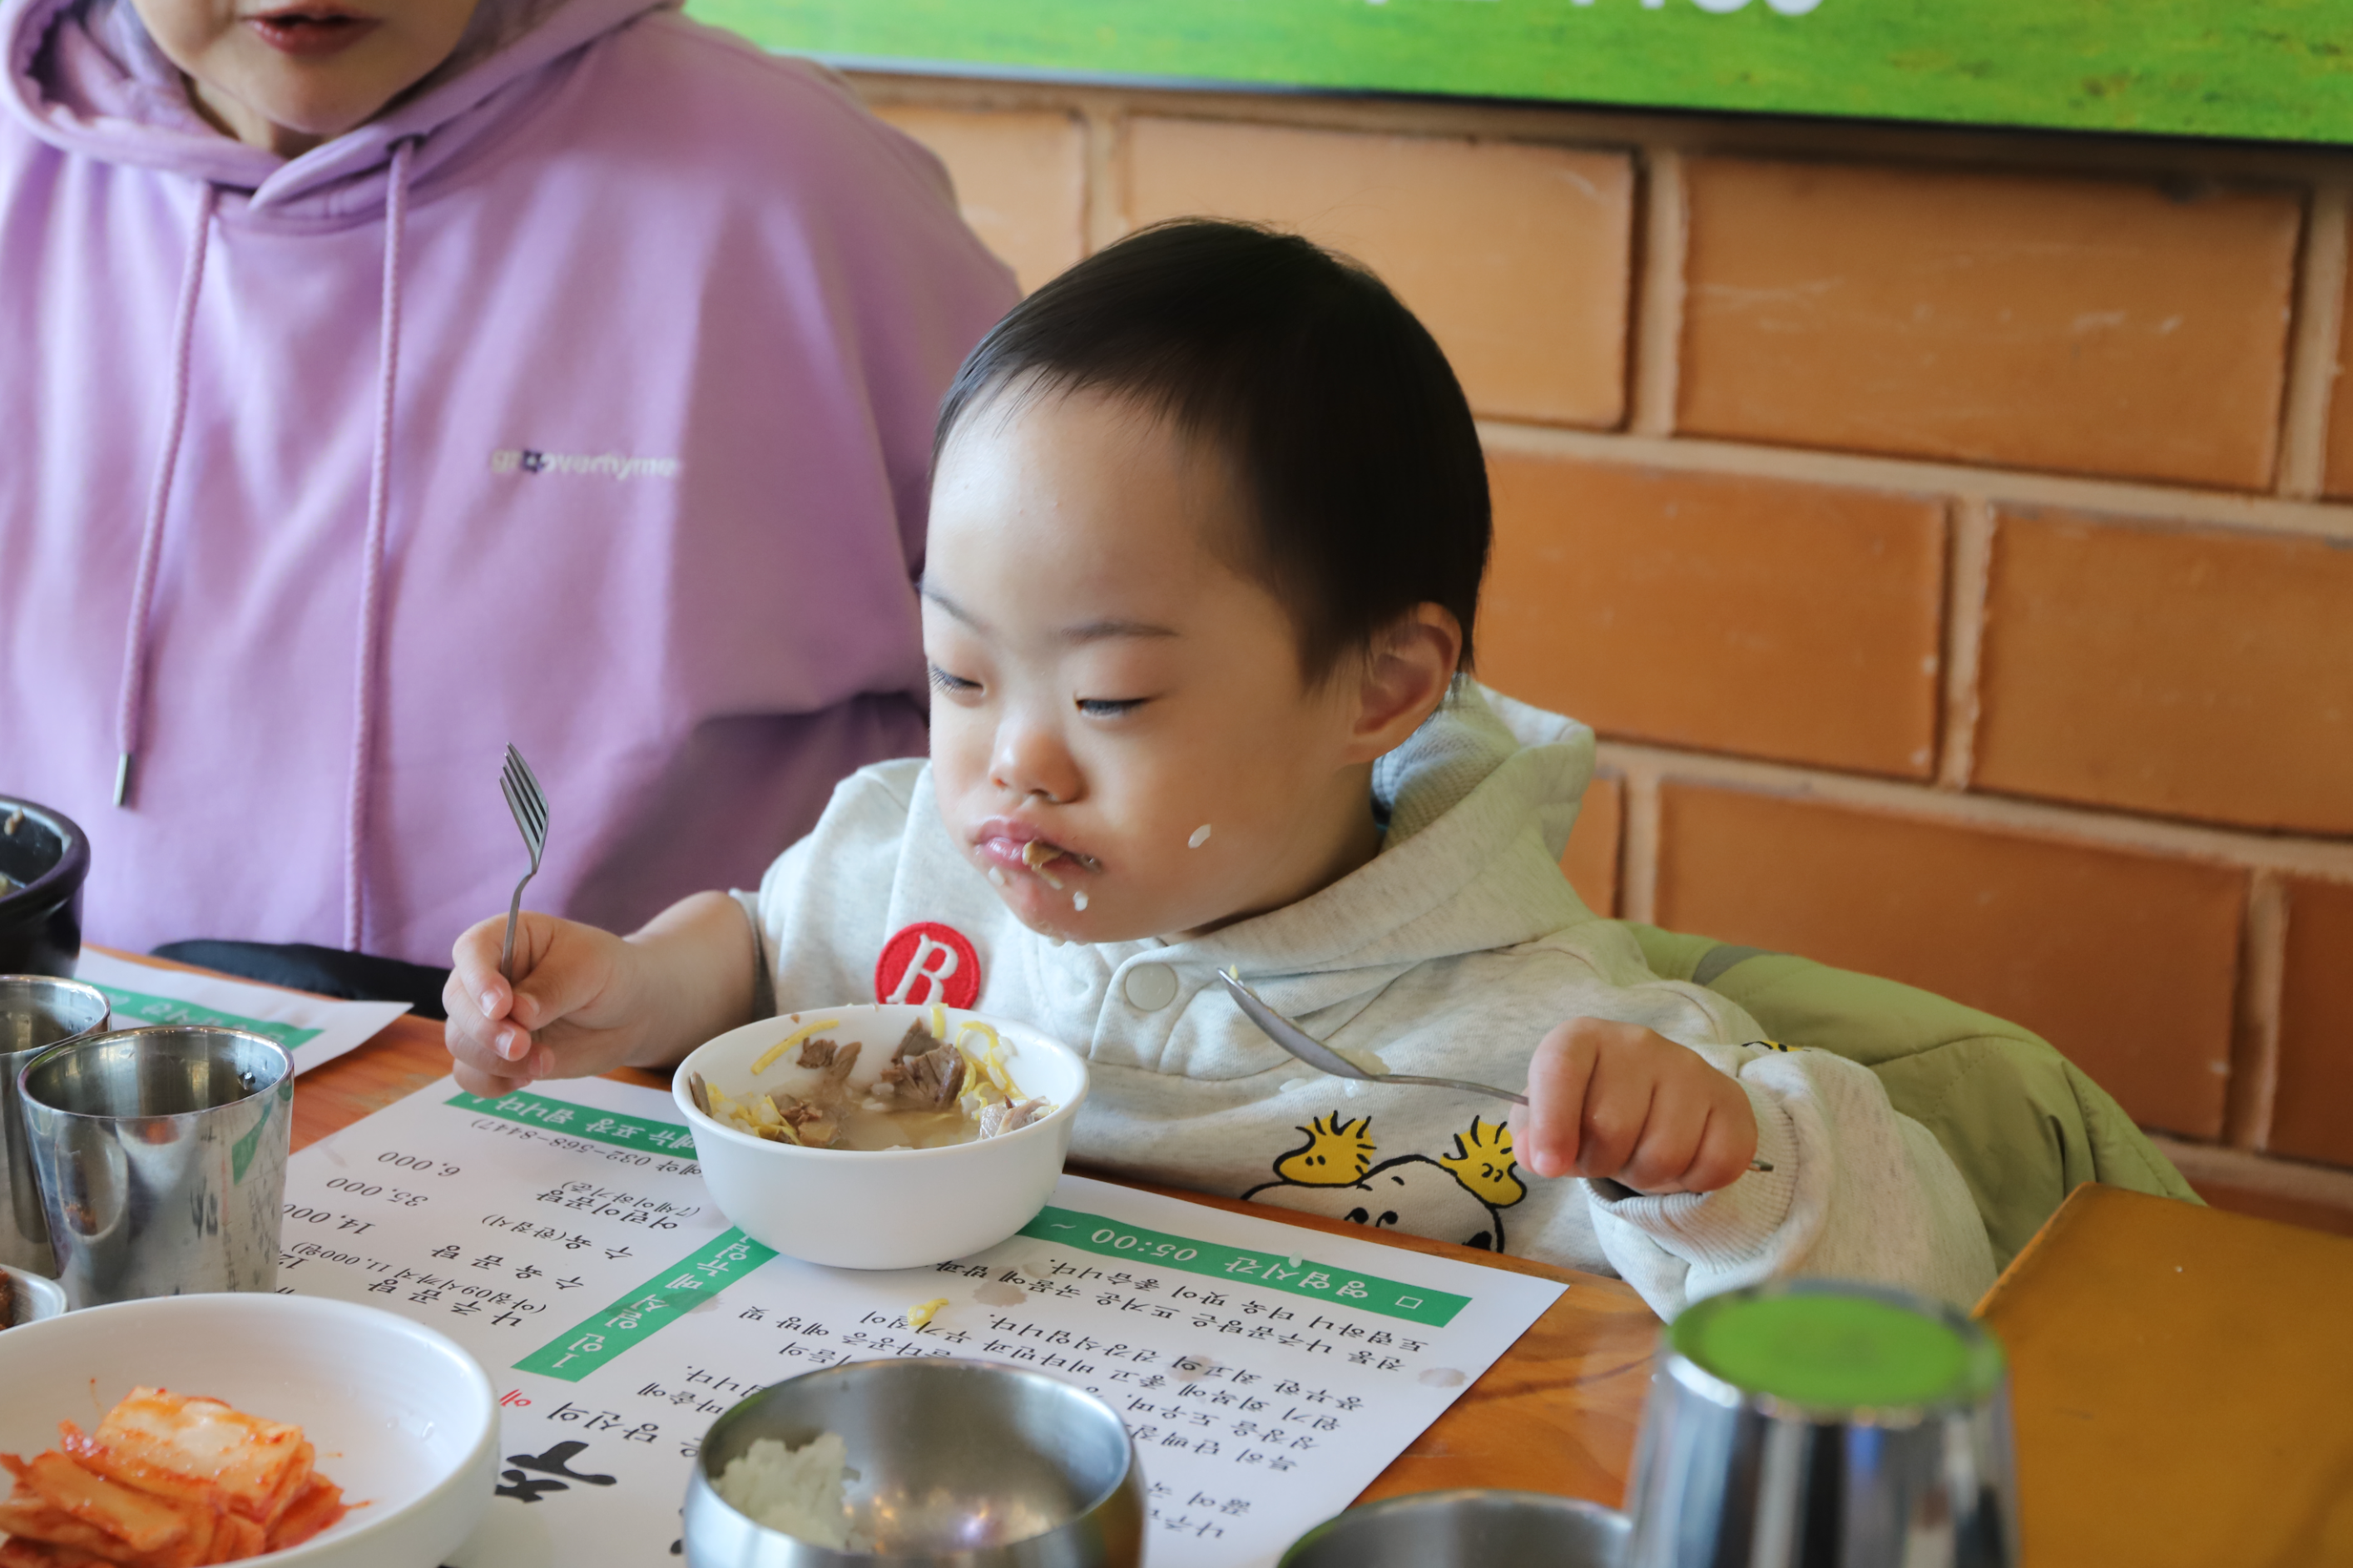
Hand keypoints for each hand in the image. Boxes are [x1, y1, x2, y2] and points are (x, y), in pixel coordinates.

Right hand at [443, 891, 762, 1096]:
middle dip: (486, 1030)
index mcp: (505, 938)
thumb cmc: (610, 974)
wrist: (631, 1012)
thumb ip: (553, 987)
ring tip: (545, 1061)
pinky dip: (492, 1082)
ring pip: (460, 1041)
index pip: (471, 950)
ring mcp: (488, 1018)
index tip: (502, 1007)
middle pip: (457, 1002)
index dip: (479, 980)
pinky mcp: (496, 1054)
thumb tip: (518, 1013)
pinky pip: (471, 1073)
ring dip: (495, 1060)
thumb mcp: (590, 968)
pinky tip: (527, 1078)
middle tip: (522, 1045)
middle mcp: (487, 977)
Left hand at [1507, 1017, 1757, 1193]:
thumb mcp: (1547, 1116)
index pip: (1560, 1069)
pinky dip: (1692, 1181)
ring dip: (1645, 1177)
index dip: (1552, 1124)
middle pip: (1612, 1128)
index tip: (1549, 1165)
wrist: (1655, 1095)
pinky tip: (1679, 1161)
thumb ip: (1532, 1136)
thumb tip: (1537, 1155)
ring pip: (1664, 1154)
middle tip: (1604, 1157)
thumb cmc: (1589, 1106)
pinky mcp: (1730, 1100)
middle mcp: (1637, 1042)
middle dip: (1601, 1163)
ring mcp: (1689, 1068)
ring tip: (1639, 1156)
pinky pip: (1715, 1164)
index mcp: (1581, 1038)